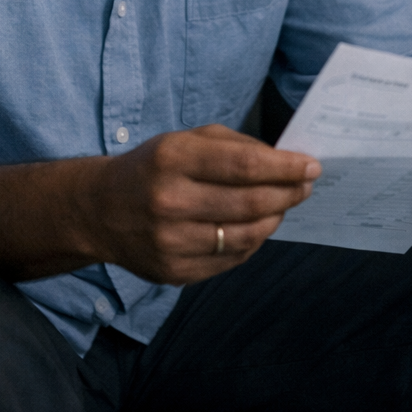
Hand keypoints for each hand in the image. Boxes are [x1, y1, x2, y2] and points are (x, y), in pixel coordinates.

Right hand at [87, 124, 320, 285]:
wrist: (100, 211)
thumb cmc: (152, 168)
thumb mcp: (185, 139)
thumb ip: (234, 145)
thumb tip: (284, 161)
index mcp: (173, 159)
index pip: (244, 165)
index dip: (285, 168)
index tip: (311, 166)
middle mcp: (170, 201)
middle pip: (250, 203)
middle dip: (288, 193)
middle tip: (306, 186)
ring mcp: (171, 243)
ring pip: (247, 236)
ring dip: (275, 218)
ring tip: (283, 205)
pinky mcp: (174, 273)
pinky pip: (231, 259)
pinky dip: (252, 242)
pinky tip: (257, 226)